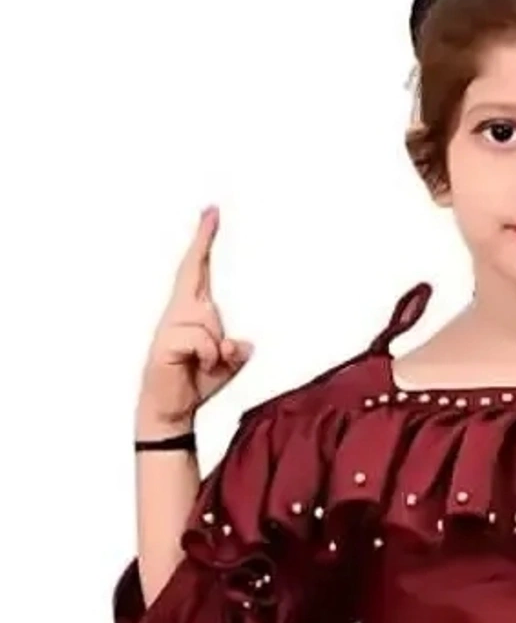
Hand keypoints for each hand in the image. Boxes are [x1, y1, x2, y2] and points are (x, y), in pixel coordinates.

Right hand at [137, 206, 253, 426]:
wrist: (170, 409)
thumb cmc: (194, 380)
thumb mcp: (227, 365)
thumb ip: (237, 351)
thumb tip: (243, 344)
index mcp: (192, 311)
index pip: (198, 269)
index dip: (204, 241)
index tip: (212, 213)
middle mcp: (179, 311)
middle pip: (197, 276)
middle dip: (204, 252)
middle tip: (212, 237)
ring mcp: (170, 325)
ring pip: (209, 320)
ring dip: (218, 348)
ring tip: (206, 364)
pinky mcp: (166, 342)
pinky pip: (205, 341)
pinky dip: (211, 357)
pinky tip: (200, 366)